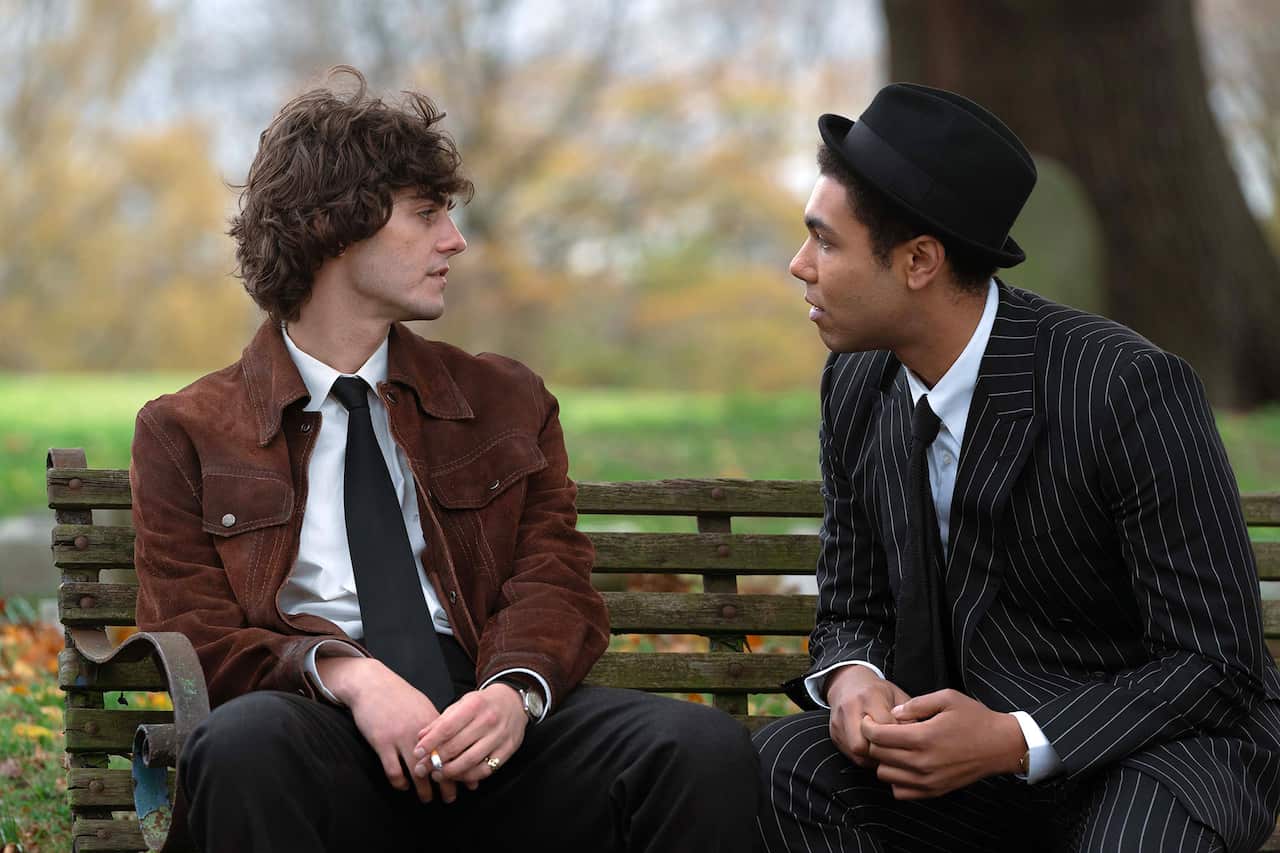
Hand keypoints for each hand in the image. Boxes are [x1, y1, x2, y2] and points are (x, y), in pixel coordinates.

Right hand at [316, 656, 451, 802]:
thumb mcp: (423, 707)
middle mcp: (420, 733)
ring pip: (417, 772)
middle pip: (437, 764)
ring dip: (423, 790)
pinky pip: (393, 770)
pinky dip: (399, 782)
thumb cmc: (399, 696)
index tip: (469, 783)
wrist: (373, 685)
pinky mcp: (382, 743)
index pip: (453, 751)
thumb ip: (437, 726)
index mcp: (434, 723)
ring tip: (427, 799)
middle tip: (450, 798)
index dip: (461, 768)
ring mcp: (400, 738)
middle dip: (446, 784)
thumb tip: (452, 743)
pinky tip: (403, 786)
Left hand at [411, 683, 527, 791]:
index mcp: (474, 705)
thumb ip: (441, 721)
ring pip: (470, 761)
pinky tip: (456, 776)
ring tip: (436, 775)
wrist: (513, 702)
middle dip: (435, 760)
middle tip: (421, 769)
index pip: (447, 727)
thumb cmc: (482, 704)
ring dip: (449, 772)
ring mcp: (499, 736)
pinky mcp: (508, 750)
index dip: (430, 742)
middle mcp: (488, 720)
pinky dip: (468, 776)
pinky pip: (485, 769)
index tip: (417, 753)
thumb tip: (420, 738)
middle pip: (456, 746)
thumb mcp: (461, 704)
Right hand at [826, 665, 910, 767]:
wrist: (848, 682)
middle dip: (881, 753)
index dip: (898, 738)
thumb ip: (909, 714)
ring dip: (873, 758)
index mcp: (869, 696)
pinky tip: (875, 752)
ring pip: (856, 753)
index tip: (908, 741)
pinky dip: (865, 758)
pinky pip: (851, 756)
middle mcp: (850, 709)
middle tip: (895, 752)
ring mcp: (839, 722)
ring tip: (887, 754)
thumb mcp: (896, 695)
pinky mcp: (834, 733)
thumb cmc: (876, 690)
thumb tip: (920, 736)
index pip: (883, 726)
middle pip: (863, 744)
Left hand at [860, 688, 1025, 799]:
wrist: (1000, 745)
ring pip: (885, 775)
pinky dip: (896, 779)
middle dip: (874, 740)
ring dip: (884, 760)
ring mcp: (928, 780)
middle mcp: (922, 762)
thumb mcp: (946, 698)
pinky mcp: (934, 791)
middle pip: (878, 755)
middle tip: (880, 730)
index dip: (867, 725)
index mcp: (923, 737)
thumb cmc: (974, 718)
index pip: (878, 737)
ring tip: (893, 747)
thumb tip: (893, 714)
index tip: (870, 719)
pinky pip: (900, 792)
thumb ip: (915, 704)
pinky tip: (904, 764)